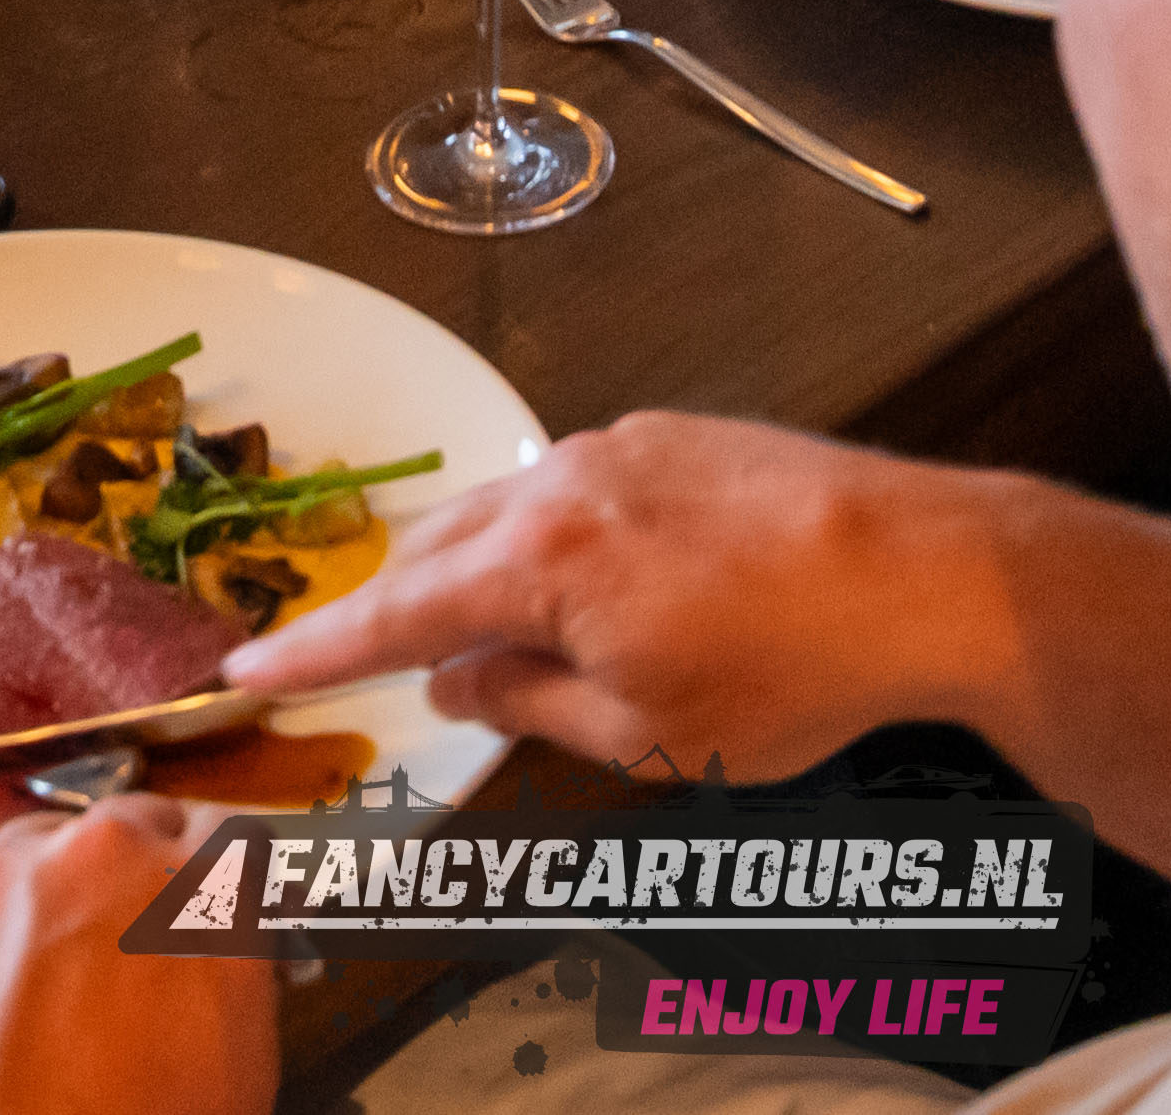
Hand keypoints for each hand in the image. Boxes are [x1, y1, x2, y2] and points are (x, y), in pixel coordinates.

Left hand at [0, 796, 274, 1114]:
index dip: (224, 875)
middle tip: (131, 949)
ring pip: (46, 853)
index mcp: (200, 898)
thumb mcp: (233, 1075)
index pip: (233, 837)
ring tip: (54, 979)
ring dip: (58, 897)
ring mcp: (9, 877)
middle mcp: (106, 862)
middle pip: (134, 828)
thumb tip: (228, 957)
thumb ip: (236, 979)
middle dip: (138, 879)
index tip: (215, 895)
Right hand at [227, 414, 1012, 780]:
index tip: (242, 674)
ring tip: (477, 639)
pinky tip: (580, 588)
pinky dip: (544, 540)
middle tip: (352, 667)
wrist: (928, 570)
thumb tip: (454, 684)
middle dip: (390, 610)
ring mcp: (624, 446)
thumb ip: (527, 705)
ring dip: (475, 573)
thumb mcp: (642, 734)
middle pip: (439, 548)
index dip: (312, 653)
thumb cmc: (789, 670)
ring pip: (507, 510)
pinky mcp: (678, 436)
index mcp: (540, 558)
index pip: (392, 615)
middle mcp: (565, 480)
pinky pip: (572, 488)